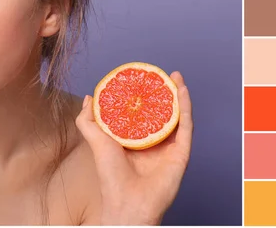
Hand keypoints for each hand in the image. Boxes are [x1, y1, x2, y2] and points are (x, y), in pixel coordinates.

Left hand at [75, 71, 192, 224]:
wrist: (127, 202)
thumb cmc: (110, 176)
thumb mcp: (96, 141)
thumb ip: (89, 121)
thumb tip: (89, 98)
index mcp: (134, 139)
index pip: (140, 112)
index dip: (141, 94)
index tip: (140, 77)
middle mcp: (153, 142)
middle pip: (160, 111)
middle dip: (161, 91)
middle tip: (159, 74)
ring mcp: (168, 147)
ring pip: (176, 115)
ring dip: (177, 94)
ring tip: (175, 76)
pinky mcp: (181, 152)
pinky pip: (186, 125)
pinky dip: (185, 106)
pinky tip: (181, 90)